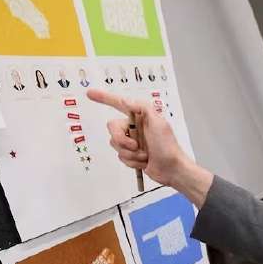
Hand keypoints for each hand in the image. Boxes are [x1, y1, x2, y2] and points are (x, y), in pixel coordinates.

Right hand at [87, 88, 211, 202]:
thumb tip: (126, 101)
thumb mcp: (159, 122)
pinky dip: (132, 161)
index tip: (90, 94)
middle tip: (137, 146)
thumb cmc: (168, 146)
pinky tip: (144, 162)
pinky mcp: (131, 155)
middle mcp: (134, 127)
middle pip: (113, 128)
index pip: (119, 104)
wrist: (172, 169)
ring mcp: (132, 141)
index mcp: (140, 116)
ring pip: (116, 145)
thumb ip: (143, 108)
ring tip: (145, 155)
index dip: (104, 98)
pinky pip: (121, 157)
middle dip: (123, 140)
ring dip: (130, 153)